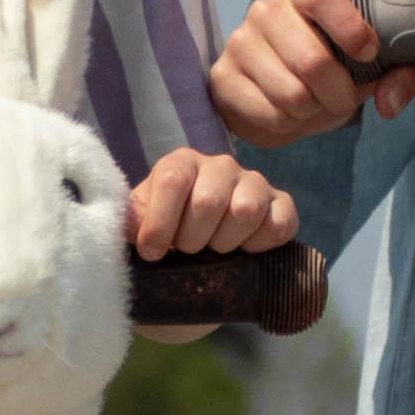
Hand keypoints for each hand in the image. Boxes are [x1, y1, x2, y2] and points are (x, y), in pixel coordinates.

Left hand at [129, 148, 297, 256]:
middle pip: (208, 200)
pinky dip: (261, 244)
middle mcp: (221, 165)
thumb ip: (132, 220)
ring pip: (246, 211)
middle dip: (192, 239)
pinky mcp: (281, 204)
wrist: (204, 241)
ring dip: (225, 242)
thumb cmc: (168, 228)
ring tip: (215, 248)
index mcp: (182, 163)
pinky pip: (279, 223)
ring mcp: (254, 182)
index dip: (160, 222)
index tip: (152, 252)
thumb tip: (133, 226)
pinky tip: (245, 249)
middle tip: (188, 249)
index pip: (172, 181)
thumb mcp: (141, 222)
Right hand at [211, 0, 414, 145]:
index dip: (350, 30)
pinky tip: (290, 114)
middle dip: (340, 94)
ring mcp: (238, 43)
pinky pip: (269, 114)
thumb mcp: (370, 64)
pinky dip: (290, 125)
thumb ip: (398, 74)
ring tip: (316, 106)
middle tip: (344, 100)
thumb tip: (390, 102)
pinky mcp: (222, 77)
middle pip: (312, 61)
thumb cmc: (330, 65)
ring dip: (315, 113)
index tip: (368, 54)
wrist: (276, 87)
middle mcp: (264, 9)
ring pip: (292, 95)